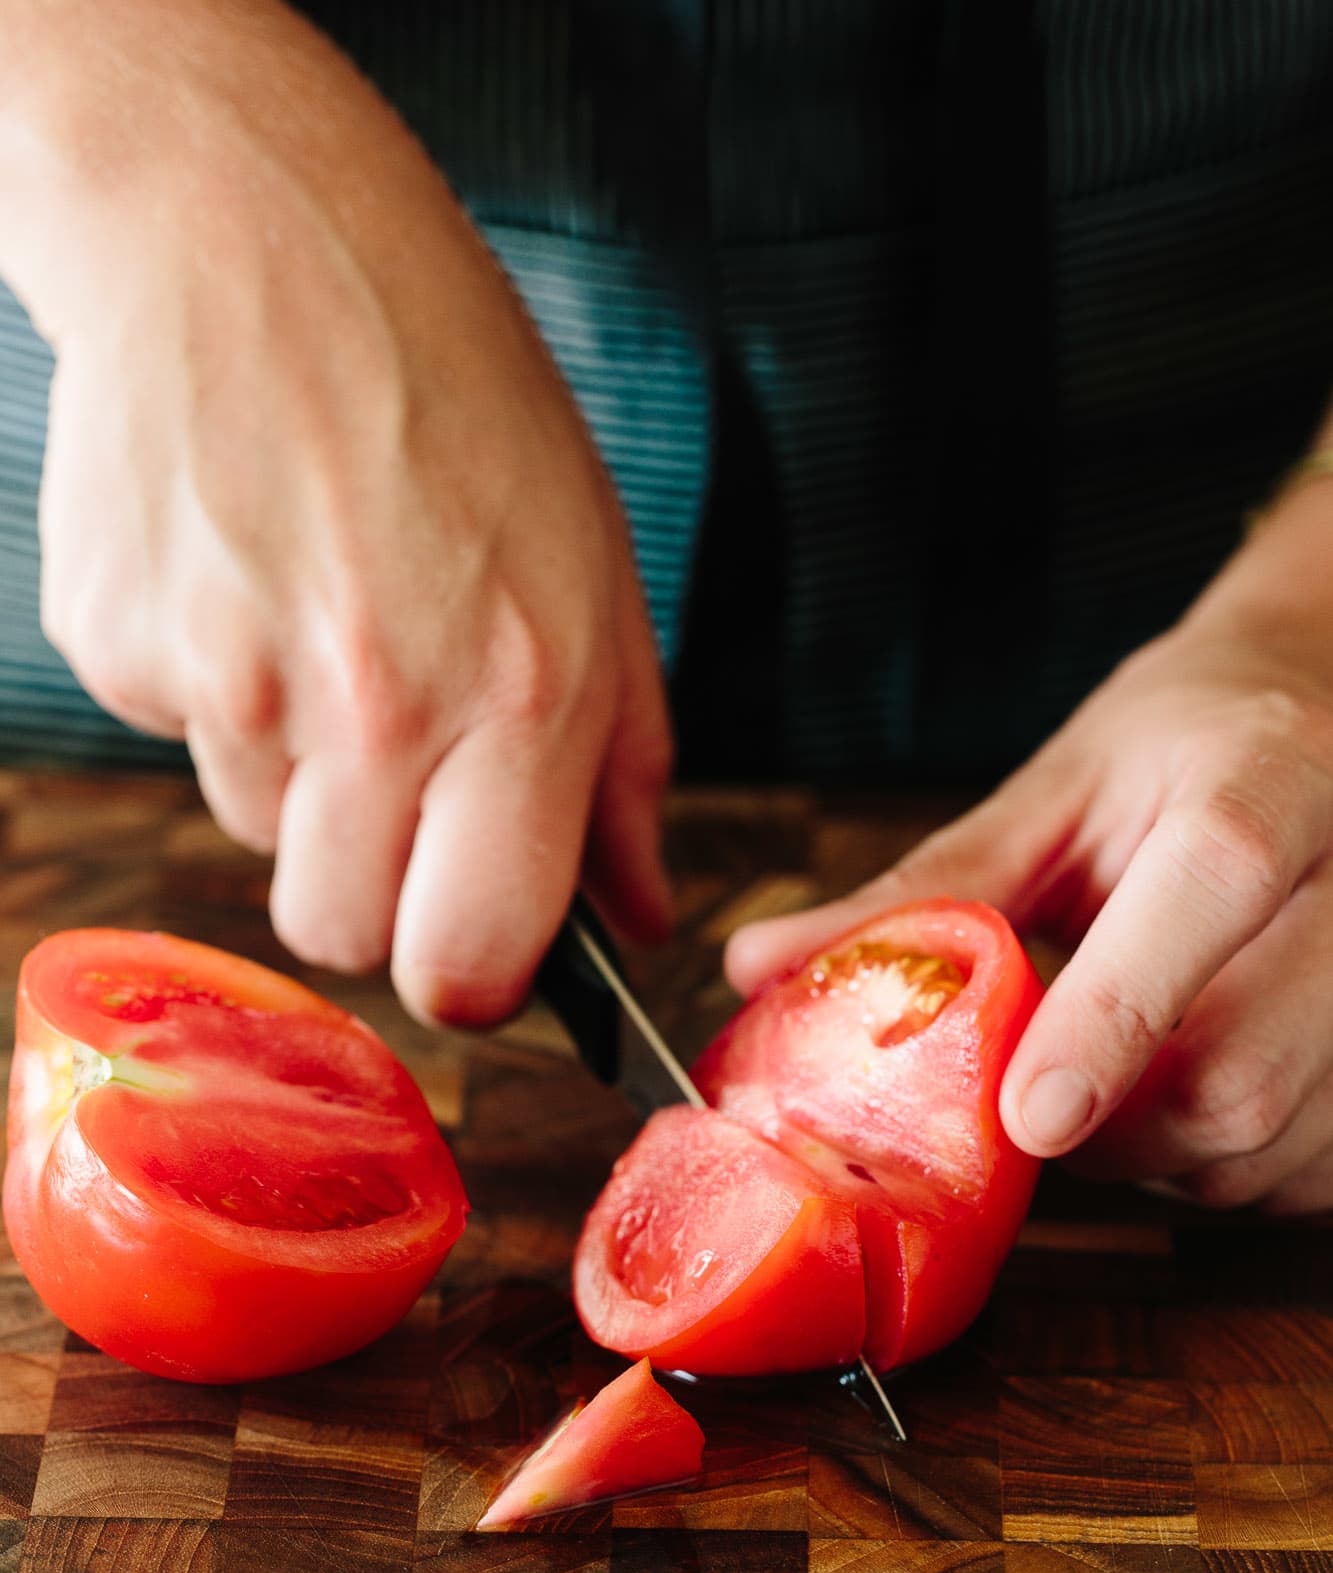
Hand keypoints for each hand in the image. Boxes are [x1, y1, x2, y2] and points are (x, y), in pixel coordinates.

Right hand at [0, 0, 671, 1024]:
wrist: (248, 235)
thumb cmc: (450, 390)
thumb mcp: (591, 564)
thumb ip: (620, 768)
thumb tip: (633, 917)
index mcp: (521, 690)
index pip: (471, 968)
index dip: (472, 980)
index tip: (471, 939)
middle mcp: (375, 703)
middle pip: (341, 938)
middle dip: (374, 892)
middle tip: (396, 770)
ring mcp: (233, 680)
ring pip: (260, 843)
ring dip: (298, 778)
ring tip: (327, 621)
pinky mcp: (122, 650)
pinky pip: (184, 749)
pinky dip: (222, 697)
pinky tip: (253, 581)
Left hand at [727, 476, 1332, 1211]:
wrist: (1321, 716)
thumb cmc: (1183, 747)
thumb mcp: (1054, 790)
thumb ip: (925, 891)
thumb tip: (757, 964)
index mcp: (1261, 783)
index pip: (1211, 888)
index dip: (1116, 1016)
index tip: (1027, 1114)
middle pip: (1233, 1074)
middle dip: (1097, 1125)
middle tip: (1029, 1087)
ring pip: (1261, 1147)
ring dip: (1152, 1156)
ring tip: (1116, 1069)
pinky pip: (1297, 1177)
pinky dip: (1218, 1171)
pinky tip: (1184, 1097)